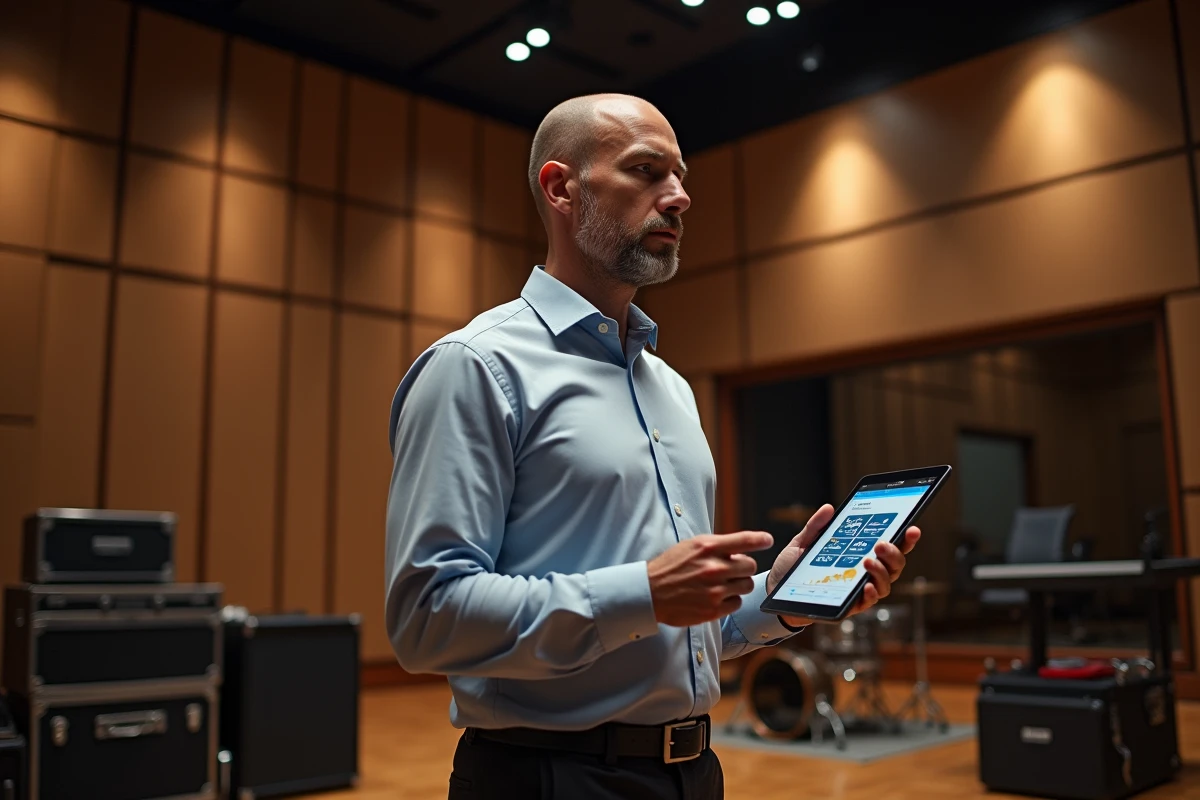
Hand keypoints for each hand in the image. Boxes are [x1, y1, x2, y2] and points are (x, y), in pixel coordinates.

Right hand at [648, 531, 774, 626]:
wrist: (650, 593)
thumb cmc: (671, 567)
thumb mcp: (691, 546)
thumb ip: (717, 546)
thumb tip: (742, 549)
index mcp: (707, 547)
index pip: (744, 540)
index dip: (760, 539)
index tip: (768, 540)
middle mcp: (713, 568)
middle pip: (750, 566)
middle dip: (743, 567)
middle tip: (731, 569)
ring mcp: (714, 591)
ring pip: (746, 585)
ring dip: (738, 584)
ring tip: (723, 584)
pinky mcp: (712, 610)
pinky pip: (737, 603)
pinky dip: (730, 600)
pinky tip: (717, 597)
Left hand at [766, 504, 920, 627]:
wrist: (773, 590)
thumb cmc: (791, 567)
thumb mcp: (802, 542)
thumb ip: (816, 526)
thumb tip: (829, 508)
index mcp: (858, 555)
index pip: (888, 548)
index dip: (904, 539)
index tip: (912, 528)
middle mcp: (863, 574)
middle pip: (893, 566)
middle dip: (894, 554)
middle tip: (881, 544)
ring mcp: (857, 591)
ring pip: (884, 585)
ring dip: (881, 572)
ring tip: (868, 560)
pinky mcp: (847, 607)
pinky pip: (866, 603)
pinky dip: (869, 594)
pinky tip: (865, 585)